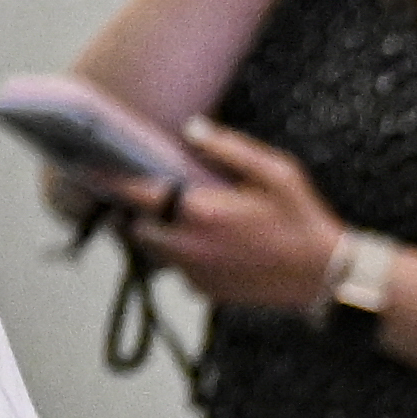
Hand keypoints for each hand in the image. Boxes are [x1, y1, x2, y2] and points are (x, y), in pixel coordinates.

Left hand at [132, 119, 349, 314]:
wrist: (324, 276)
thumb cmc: (302, 219)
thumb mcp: (276, 173)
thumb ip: (229, 148)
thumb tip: (192, 127)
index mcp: (200, 212)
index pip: (136, 194)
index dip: (111, 180)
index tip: (92, 168)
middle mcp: (187, 246)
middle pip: (135, 226)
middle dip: (138, 211)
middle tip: (152, 195)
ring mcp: (192, 272)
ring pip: (153, 250)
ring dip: (159, 234)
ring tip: (186, 218)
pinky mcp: (202, 290)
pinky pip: (176, 268)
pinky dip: (181, 254)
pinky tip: (212, 243)